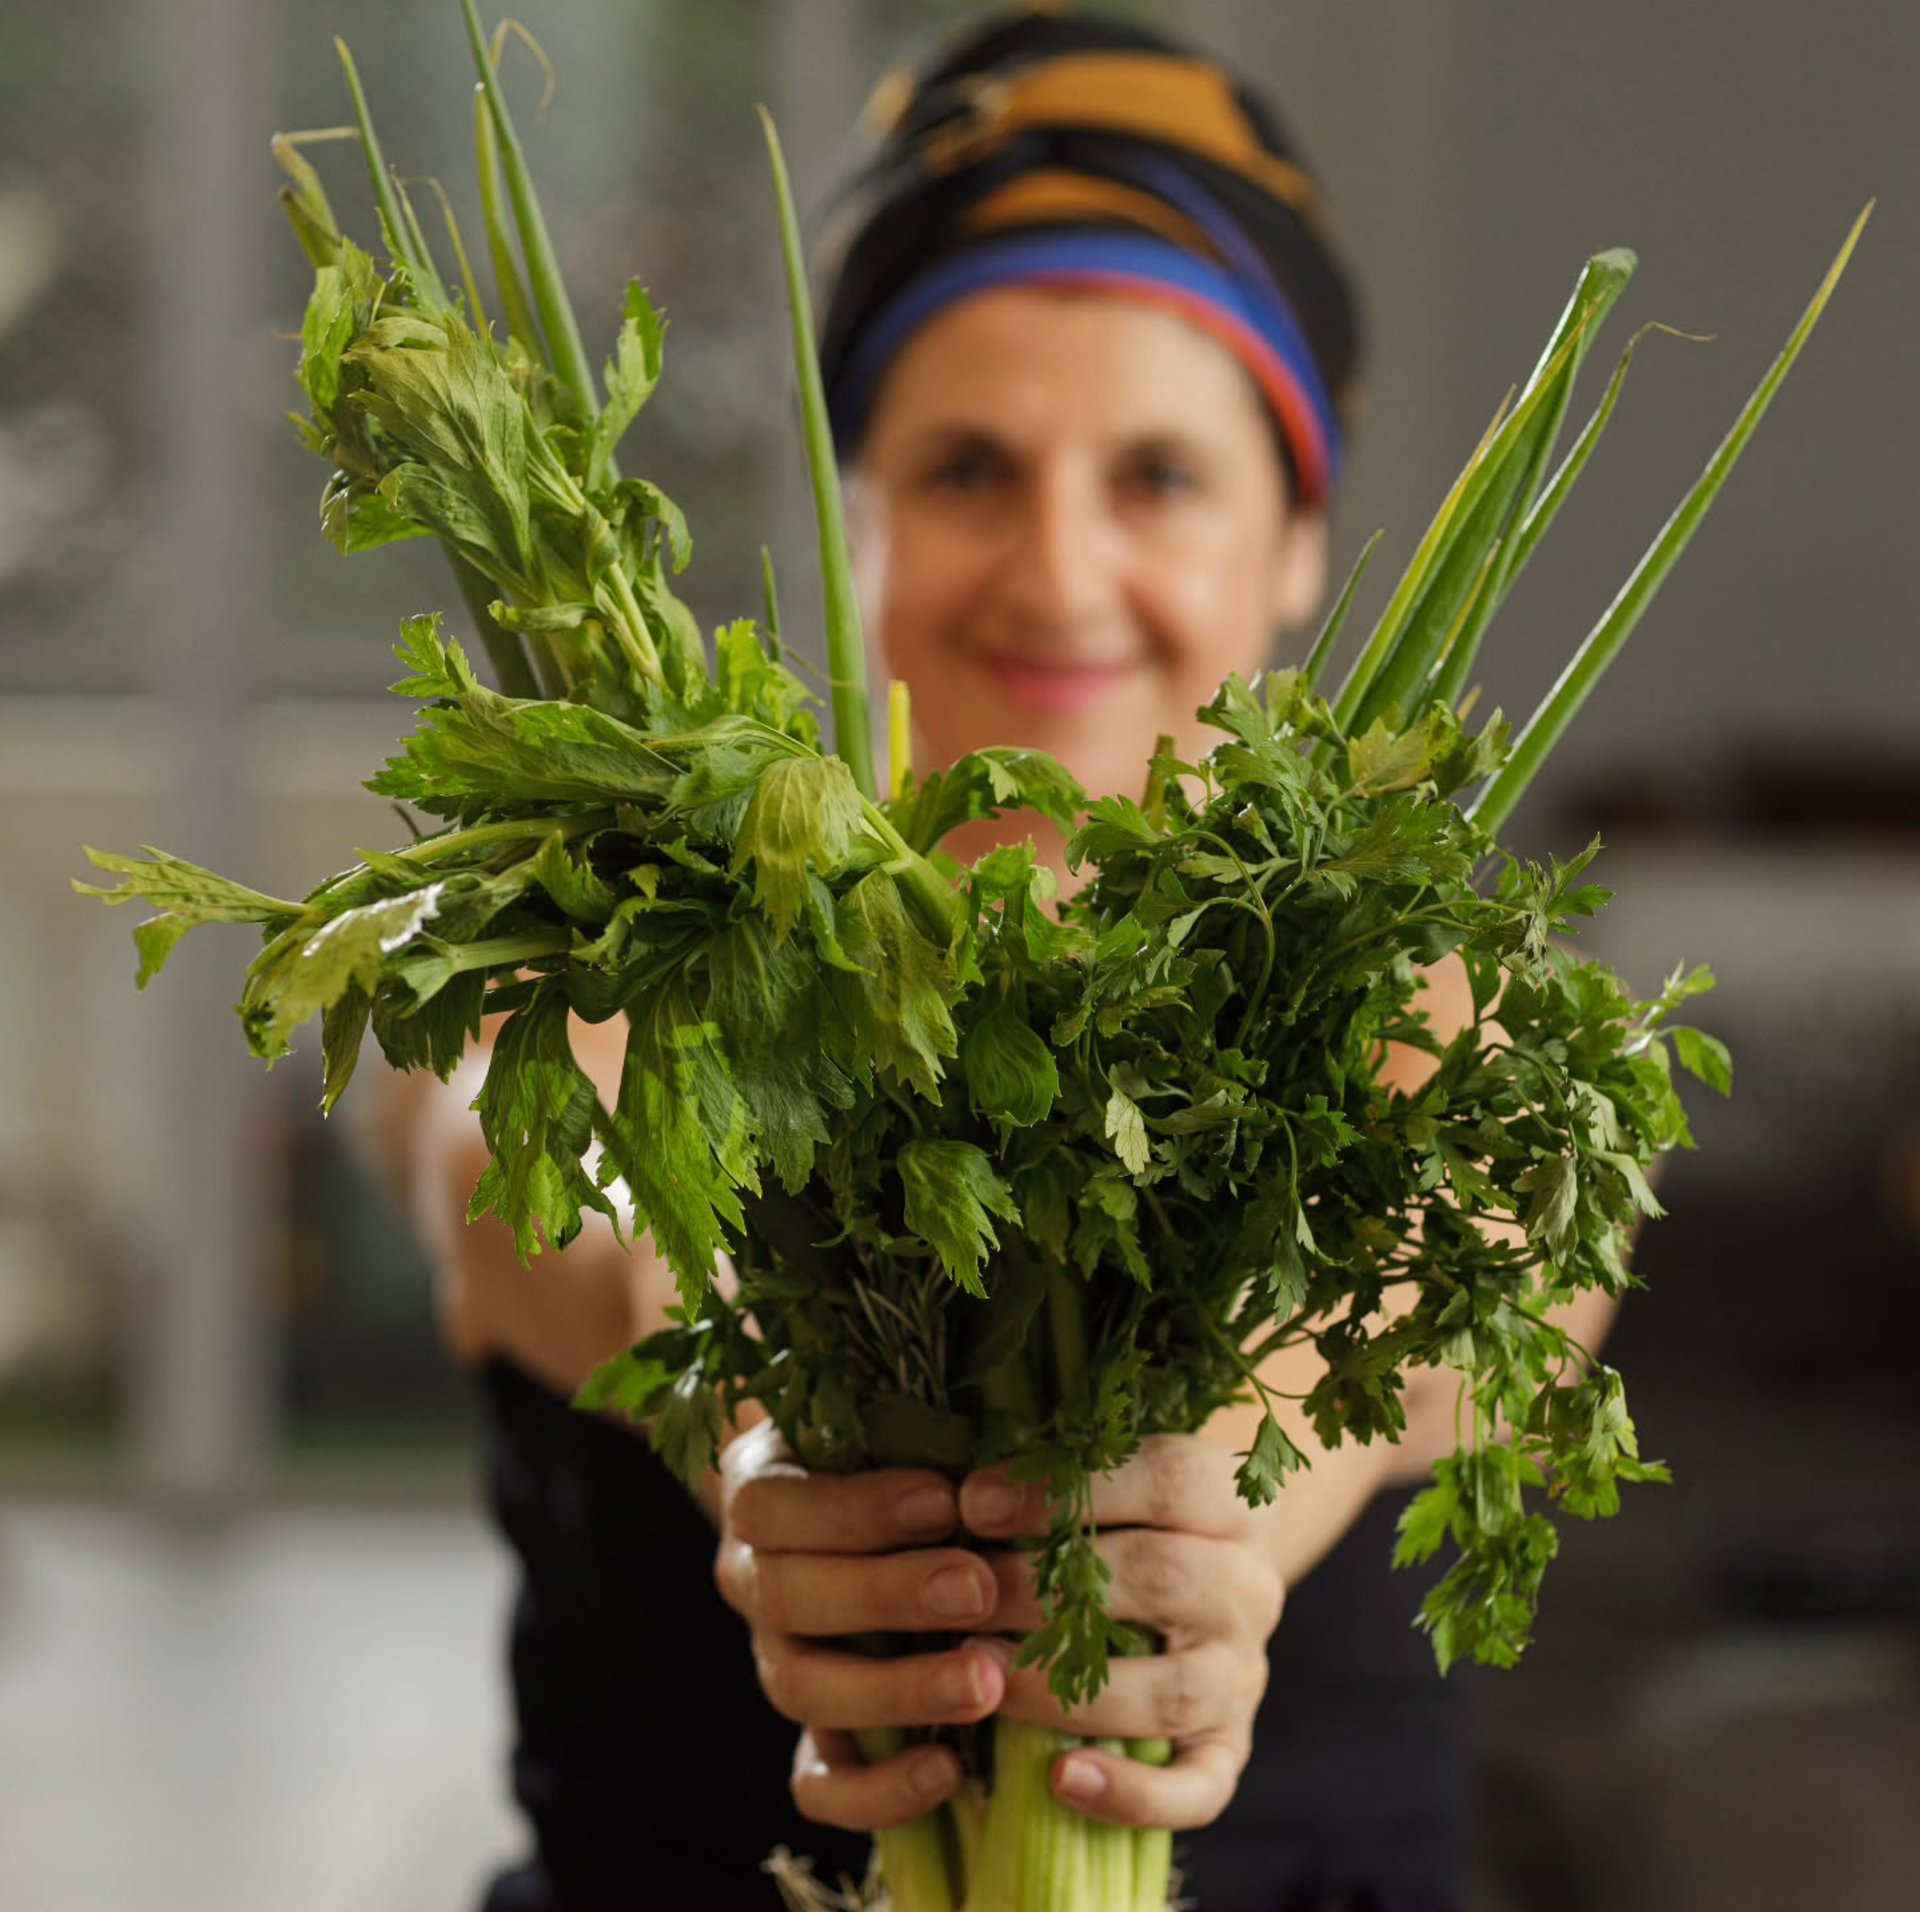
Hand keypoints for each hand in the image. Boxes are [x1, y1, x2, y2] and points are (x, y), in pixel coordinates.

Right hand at [713, 1421, 1012, 1830]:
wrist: (903, 1517)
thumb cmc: (914, 1447)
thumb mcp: (905, 1420)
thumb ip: (926, 1428)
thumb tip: (996, 1445)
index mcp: (762, 1485)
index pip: (772, 1504)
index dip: (853, 1509)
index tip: (943, 1500)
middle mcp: (754, 1575)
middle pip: (785, 1596)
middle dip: (886, 1593)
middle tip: (978, 1586)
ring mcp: (778, 1657)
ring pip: (800, 1687)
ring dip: (895, 1690)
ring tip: (984, 1681)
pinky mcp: (815, 1733)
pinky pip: (820, 1782)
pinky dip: (878, 1789)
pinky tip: (949, 1770)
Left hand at [961, 1434, 1285, 1831]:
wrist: (1201, 1583)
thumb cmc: (1126, 1518)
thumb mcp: (1111, 1479)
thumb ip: (1058, 1477)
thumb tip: (965, 1495)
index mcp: (1228, 1499)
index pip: (1165, 1480)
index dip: (1066, 1491)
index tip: (975, 1504)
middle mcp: (1249, 1586)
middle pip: (1160, 1578)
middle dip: (1045, 1587)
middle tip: (962, 1595)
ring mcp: (1243, 1673)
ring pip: (1171, 1691)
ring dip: (1065, 1688)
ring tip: (983, 1672)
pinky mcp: (1230, 1747)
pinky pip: (1197, 1789)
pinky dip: (1131, 1794)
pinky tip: (1060, 1779)